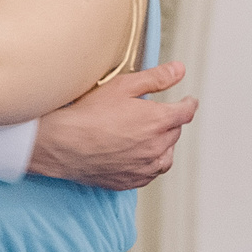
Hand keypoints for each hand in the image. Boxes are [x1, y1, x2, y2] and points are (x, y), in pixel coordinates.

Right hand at [27, 63, 197, 188]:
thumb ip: (156, 78)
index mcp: (158, 121)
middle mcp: (156, 147)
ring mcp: (144, 167)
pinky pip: (150, 174)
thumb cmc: (88, 115)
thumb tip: (179, 70)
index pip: (186, 112)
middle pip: (175, 133)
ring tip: (153, 138)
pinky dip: (150, 164)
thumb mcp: (123, 86)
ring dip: (165, 146)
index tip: (188, 101)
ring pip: (166, 157)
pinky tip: (140, 157)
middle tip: (160, 116)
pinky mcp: (131, 181)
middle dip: (171, 123)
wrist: (63, 144)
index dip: (189, 104)